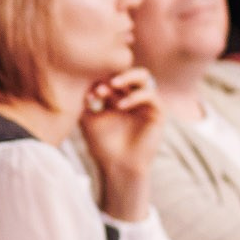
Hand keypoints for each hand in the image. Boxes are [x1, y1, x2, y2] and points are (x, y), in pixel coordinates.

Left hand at [82, 66, 165, 216]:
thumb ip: (85, 100)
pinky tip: (121, 106)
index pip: (113, 77)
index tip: (89, 93)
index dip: (102, 80)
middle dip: (117, 72)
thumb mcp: (88, 119)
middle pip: (129, 71)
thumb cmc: (102, 145)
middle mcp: (134, 98)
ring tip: (112, 85)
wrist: (118, 167)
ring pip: (144, 78)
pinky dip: (136, 96)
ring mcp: (147, 104)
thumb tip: (80, 80)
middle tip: (104, 81)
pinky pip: (151, 95)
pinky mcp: (158, 113)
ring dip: (127, 78)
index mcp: (118, 98)